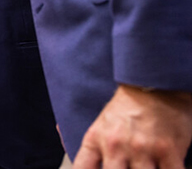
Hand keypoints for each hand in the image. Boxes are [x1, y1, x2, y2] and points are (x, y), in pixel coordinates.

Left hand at [74, 84, 191, 168]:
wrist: (154, 84)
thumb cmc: (128, 106)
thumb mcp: (100, 123)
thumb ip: (93, 145)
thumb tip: (77, 148)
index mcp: (96, 139)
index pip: (83, 168)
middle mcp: (116, 146)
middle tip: (127, 168)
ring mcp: (142, 149)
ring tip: (147, 166)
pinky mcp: (168, 151)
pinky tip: (164, 167)